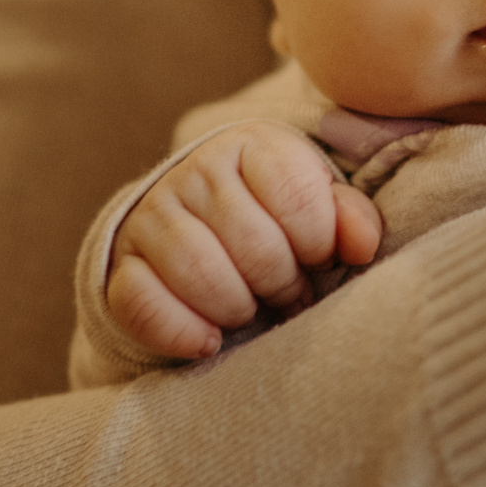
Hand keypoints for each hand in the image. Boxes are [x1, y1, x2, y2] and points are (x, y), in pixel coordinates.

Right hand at [108, 123, 383, 358]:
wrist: (198, 228)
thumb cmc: (276, 219)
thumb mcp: (318, 205)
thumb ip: (348, 217)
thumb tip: (363, 244)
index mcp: (253, 144)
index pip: (297, 195)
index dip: (319, 242)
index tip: (319, 257)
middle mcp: (196, 170)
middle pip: (255, 245)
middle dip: (283, 284)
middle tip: (289, 292)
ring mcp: (153, 215)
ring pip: (200, 272)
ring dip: (238, 308)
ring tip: (251, 309)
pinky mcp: (121, 264)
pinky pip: (143, 303)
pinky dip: (182, 331)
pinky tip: (209, 341)